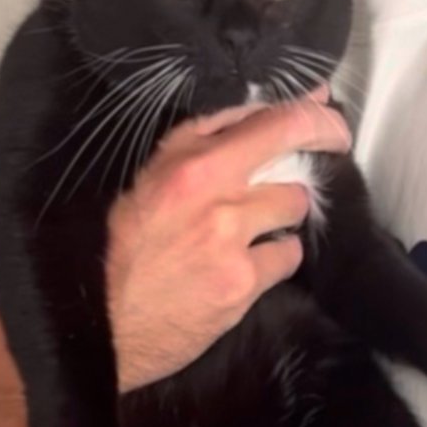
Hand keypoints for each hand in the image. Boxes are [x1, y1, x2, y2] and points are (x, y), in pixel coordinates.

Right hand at [106, 81, 352, 389]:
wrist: (94, 316)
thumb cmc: (118, 239)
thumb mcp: (151, 173)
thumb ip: (204, 138)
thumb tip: (260, 109)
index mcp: (190, 162)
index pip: (274, 123)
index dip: (316, 119)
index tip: (332, 122)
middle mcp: (215, 196)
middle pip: (293, 173)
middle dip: (290, 180)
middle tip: (272, 192)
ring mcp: (231, 243)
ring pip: (293, 211)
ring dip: (278, 219)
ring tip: (247, 233)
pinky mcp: (240, 286)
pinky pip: (286, 258)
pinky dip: (273, 259)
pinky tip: (247, 265)